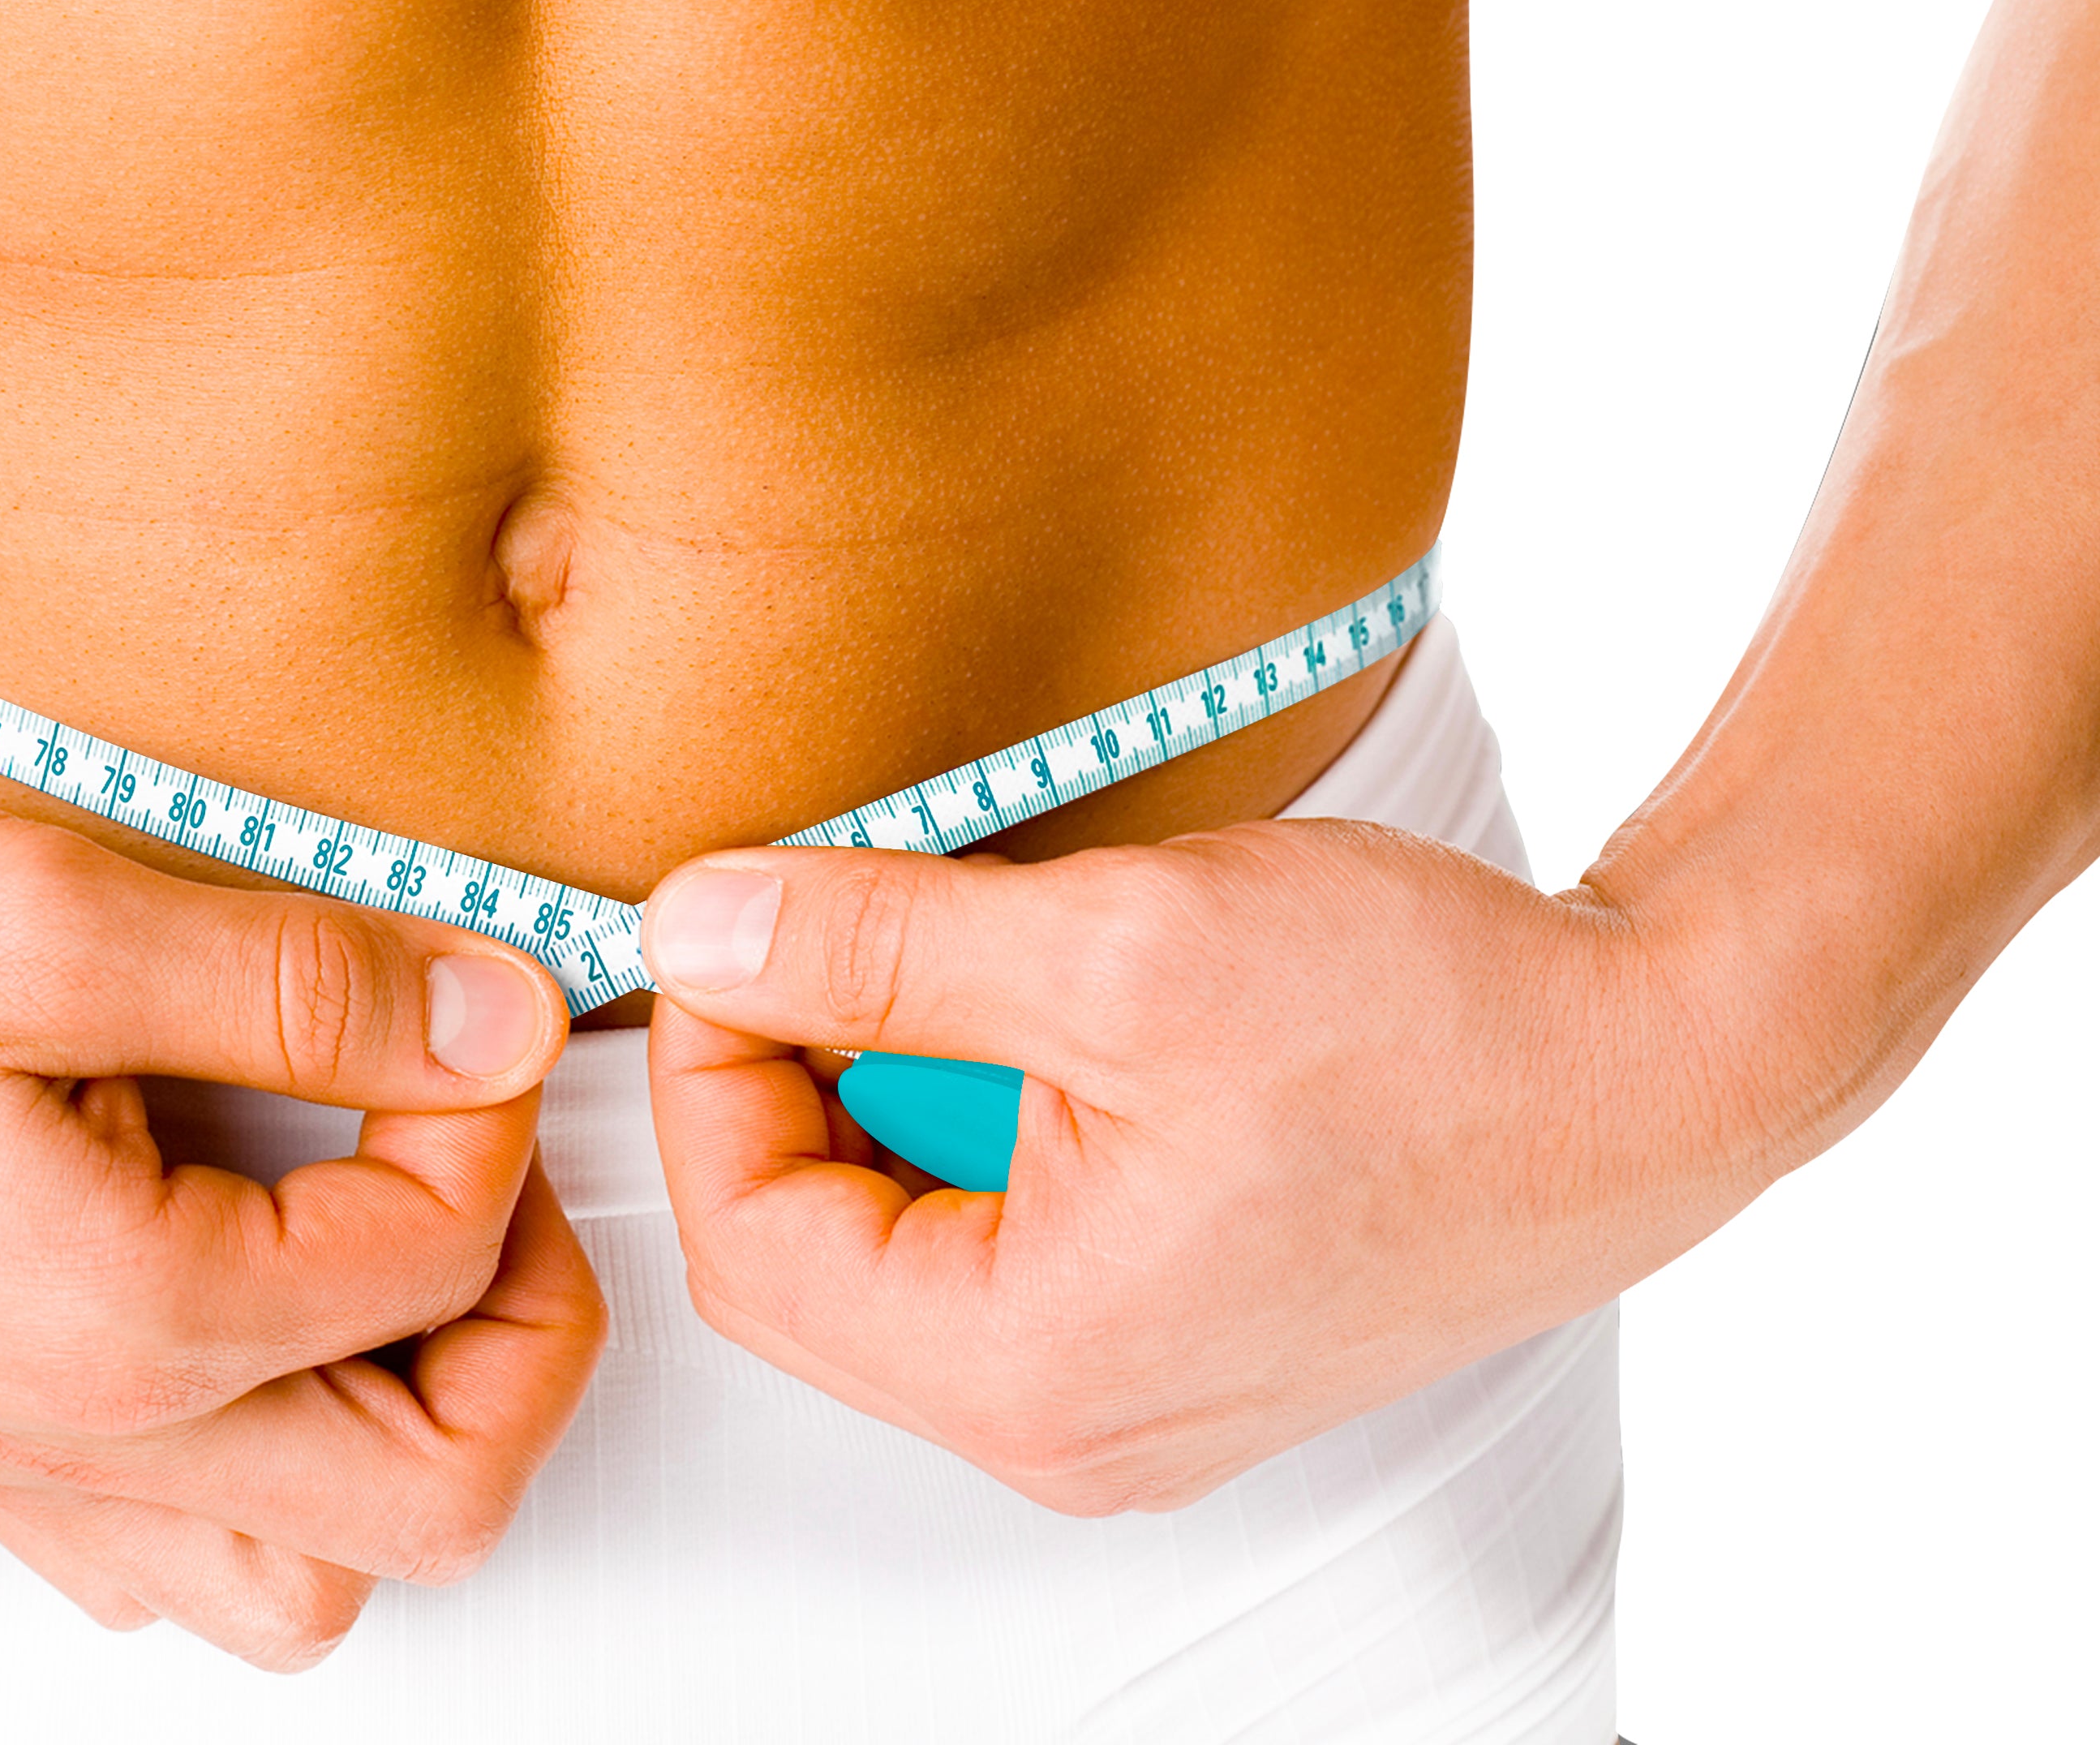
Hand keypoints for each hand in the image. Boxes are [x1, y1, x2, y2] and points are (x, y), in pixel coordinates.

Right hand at [0, 791, 602, 1667]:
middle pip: (444, 1488)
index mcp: (136, 1314)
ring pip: (328, 1570)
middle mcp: (108, 1436)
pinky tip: (279, 1329)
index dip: (495, 1111)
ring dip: (421, 1421)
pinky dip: (293, 1473)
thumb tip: (489, 1018)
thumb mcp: (45, 915)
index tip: (456, 1011)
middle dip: (528, 1319)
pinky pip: (202, 1559)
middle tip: (487, 1160)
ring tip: (407, 1254)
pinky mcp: (9, 1456)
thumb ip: (297, 979)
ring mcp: (56, 1471)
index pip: (443, 1261)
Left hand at [644, 819, 1760, 1512]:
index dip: (708, 1065)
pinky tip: (1037, 1016)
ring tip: (949, 954)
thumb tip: (694, 928)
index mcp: (1032, 1370)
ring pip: (906, 1242)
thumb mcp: (1118, 946)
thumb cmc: (1428, 1023)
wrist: (1649, 1065)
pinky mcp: (1182, 1328)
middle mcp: (1071, 1421)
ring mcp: (1132, 1390)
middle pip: (814, 1256)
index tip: (734, 922)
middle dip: (788, 1077)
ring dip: (885, 1087)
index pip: (750, 1241)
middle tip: (826, 923)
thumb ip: (878, 950)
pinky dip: (977, 1117)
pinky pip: (1004, 1238)